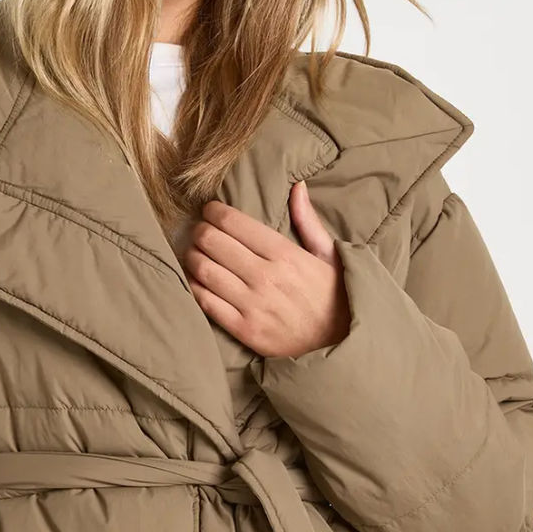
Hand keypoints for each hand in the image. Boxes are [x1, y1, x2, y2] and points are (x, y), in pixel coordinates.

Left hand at [182, 181, 349, 357]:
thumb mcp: (330, 255)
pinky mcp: (244, 330)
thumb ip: (308, 221)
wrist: (340, 345)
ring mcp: (252, 305)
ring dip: (192, 257)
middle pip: (213, 243)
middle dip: (200, 232)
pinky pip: (206, 303)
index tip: (210, 210)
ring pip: (204, 271)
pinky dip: (194, 287)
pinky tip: (196, 280)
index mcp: (285, 254)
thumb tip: (297, 186)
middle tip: (199, 231)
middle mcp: (265, 277)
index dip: (214, 212)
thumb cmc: (335, 298)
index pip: (235, 223)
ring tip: (193, 253)